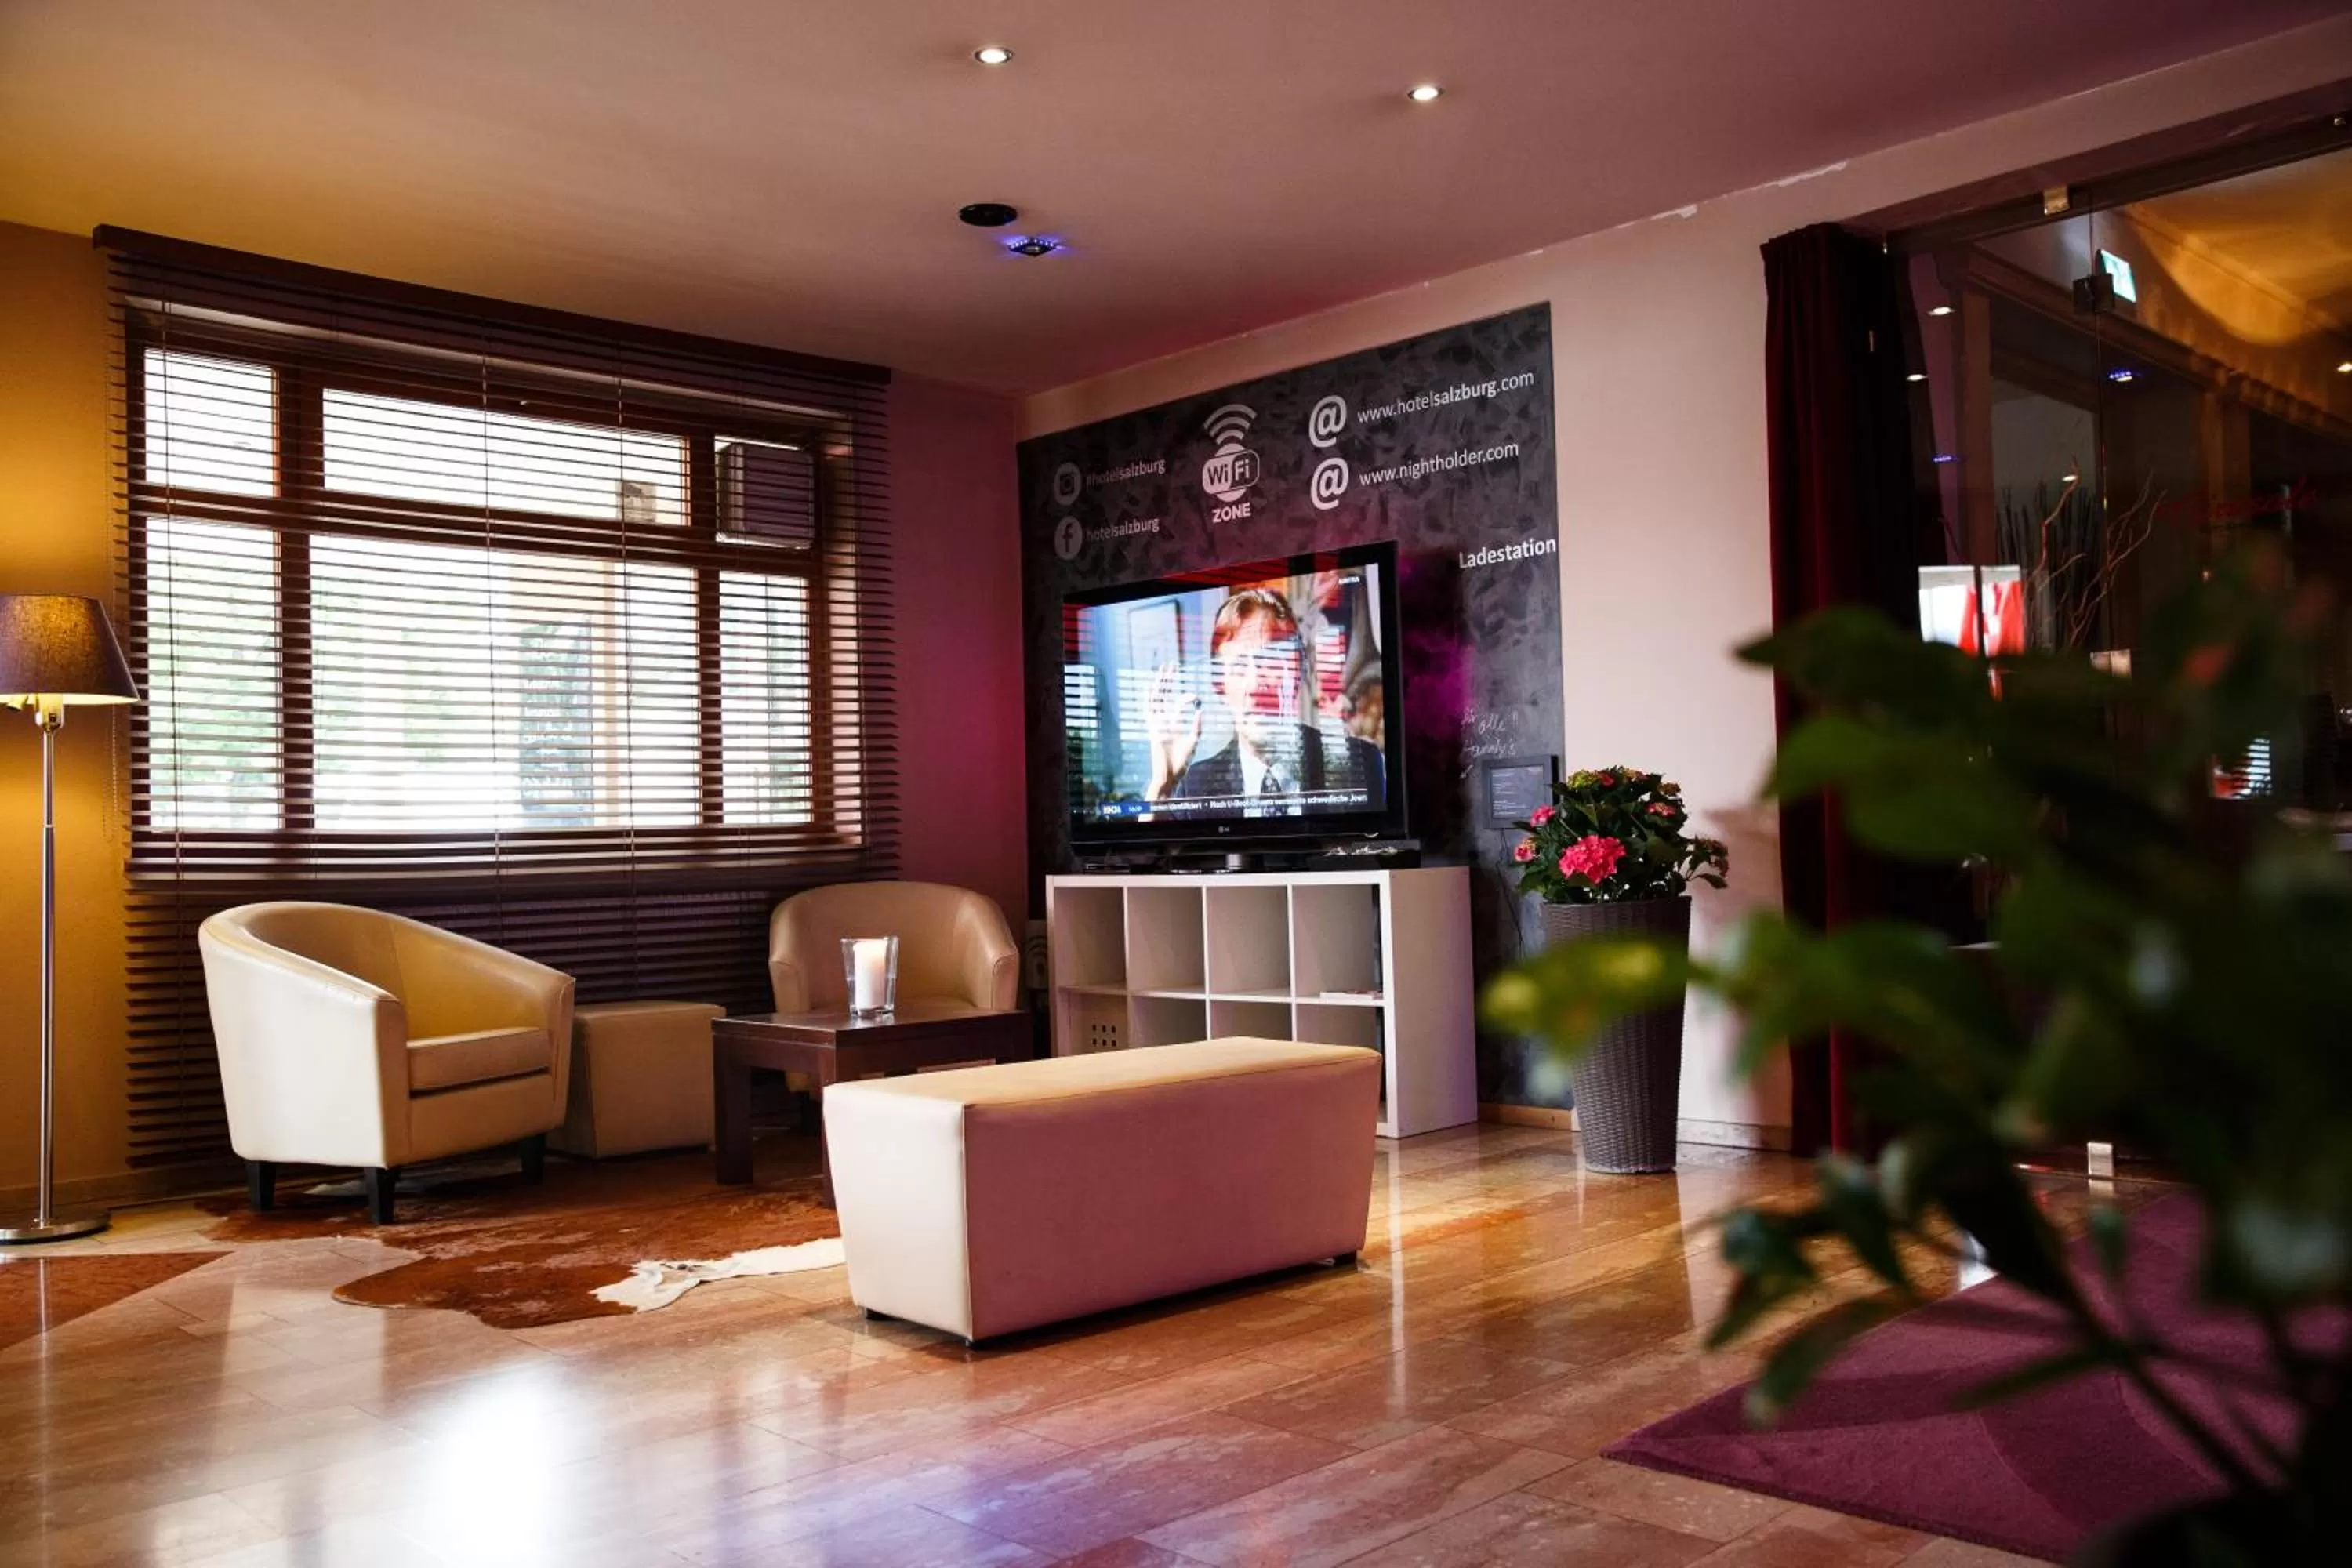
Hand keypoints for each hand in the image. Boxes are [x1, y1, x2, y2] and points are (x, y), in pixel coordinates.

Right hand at [1144, 660, 1202, 798]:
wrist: (1171, 775)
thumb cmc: (1182, 762)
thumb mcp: (1193, 741)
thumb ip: (1196, 726)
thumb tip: (1200, 710)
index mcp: (1174, 724)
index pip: (1179, 704)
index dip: (1188, 697)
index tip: (1197, 697)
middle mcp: (1164, 721)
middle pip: (1165, 696)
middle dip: (1168, 681)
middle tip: (1172, 665)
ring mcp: (1157, 723)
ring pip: (1157, 699)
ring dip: (1160, 684)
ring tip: (1164, 669)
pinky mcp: (1153, 729)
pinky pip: (1149, 712)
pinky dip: (1149, 699)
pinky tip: (1151, 687)